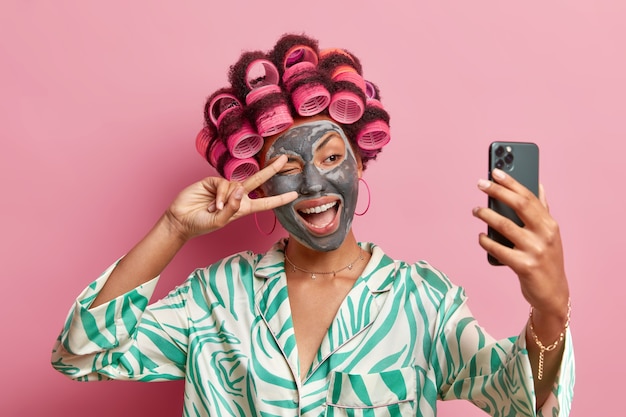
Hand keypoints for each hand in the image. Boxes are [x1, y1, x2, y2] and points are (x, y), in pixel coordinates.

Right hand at [164, 155, 296, 240]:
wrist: (181, 220)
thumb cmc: (201, 224)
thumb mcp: (220, 222)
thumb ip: (233, 208)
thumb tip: (241, 189)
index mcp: (242, 208)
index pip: (265, 203)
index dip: (279, 199)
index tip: (294, 194)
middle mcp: (236, 196)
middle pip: (257, 181)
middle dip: (271, 170)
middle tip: (284, 159)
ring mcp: (225, 188)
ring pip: (236, 185)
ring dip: (226, 200)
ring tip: (214, 210)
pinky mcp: (213, 181)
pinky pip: (223, 184)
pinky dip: (220, 195)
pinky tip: (213, 204)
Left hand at [473, 168, 568, 316]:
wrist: (553, 293)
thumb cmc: (546, 259)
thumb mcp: (549, 234)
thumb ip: (542, 210)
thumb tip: (538, 184)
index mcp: (550, 223)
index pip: (529, 196)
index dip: (512, 182)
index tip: (495, 171)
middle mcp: (545, 234)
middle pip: (518, 205)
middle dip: (497, 191)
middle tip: (480, 184)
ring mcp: (535, 250)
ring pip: (504, 226)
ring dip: (486, 215)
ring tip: (475, 210)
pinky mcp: (524, 266)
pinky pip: (498, 250)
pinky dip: (486, 242)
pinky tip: (480, 237)